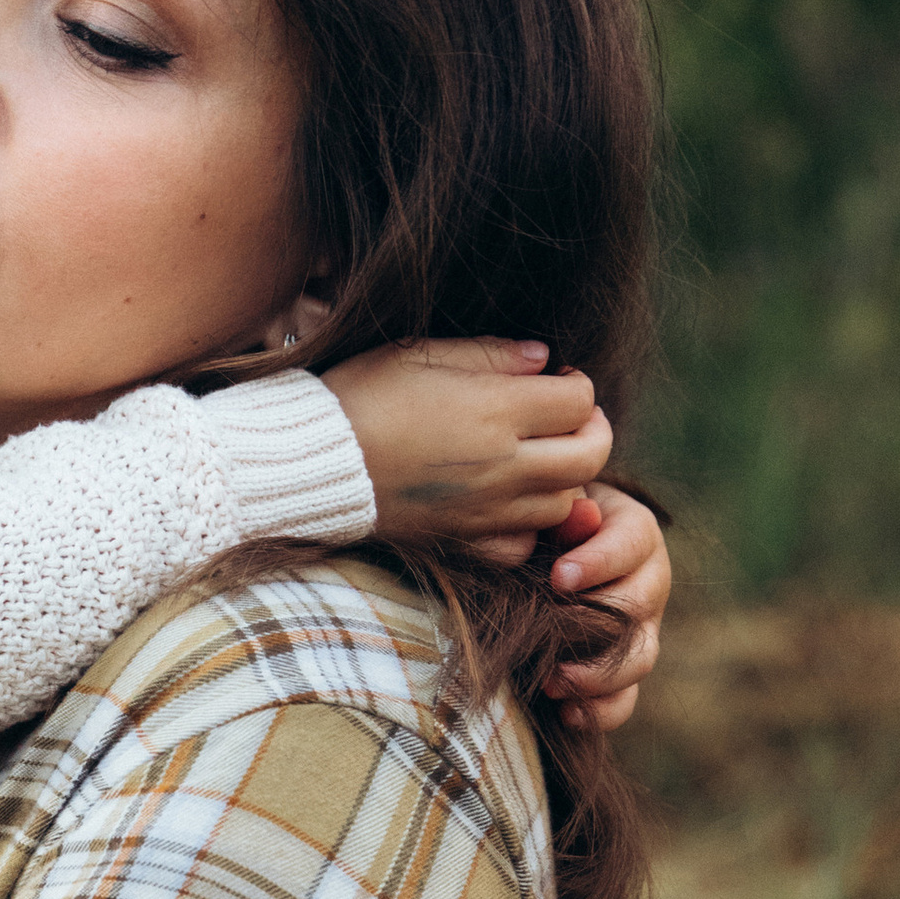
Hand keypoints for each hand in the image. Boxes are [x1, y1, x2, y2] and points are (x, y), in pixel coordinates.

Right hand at [324, 338, 613, 543]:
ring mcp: (486, 510)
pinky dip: (527, 527)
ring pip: (565, 503)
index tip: (555, 381)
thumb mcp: (421, 353)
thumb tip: (544, 359)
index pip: (579, 400)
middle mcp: (502, 465)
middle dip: (590, 432)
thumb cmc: (361, 395)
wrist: (309, 462)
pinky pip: (522, 545)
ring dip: (562, 479)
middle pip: (589, 456)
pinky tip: (507, 504)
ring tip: (537, 459)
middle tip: (568, 420)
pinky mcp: (464, 540)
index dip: (575, 385)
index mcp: (496, 410)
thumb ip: (491, 353)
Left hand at [546, 484, 671, 732]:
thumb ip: (563, 507)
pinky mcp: (623, 669)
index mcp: (635, 532)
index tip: (558, 578)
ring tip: (552, 680)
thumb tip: (581, 516)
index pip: (634, 542)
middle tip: (548, 628)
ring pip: (641, 659)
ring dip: (598, 674)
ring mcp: (642, 630)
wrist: (538, 552)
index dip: (600, 562)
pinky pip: (626, 700)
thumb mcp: (551, 504)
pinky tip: (567, 713)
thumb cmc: (541, 521)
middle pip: (642, 605)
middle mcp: (649, 582)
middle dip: (596, 622)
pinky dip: (601, 711)